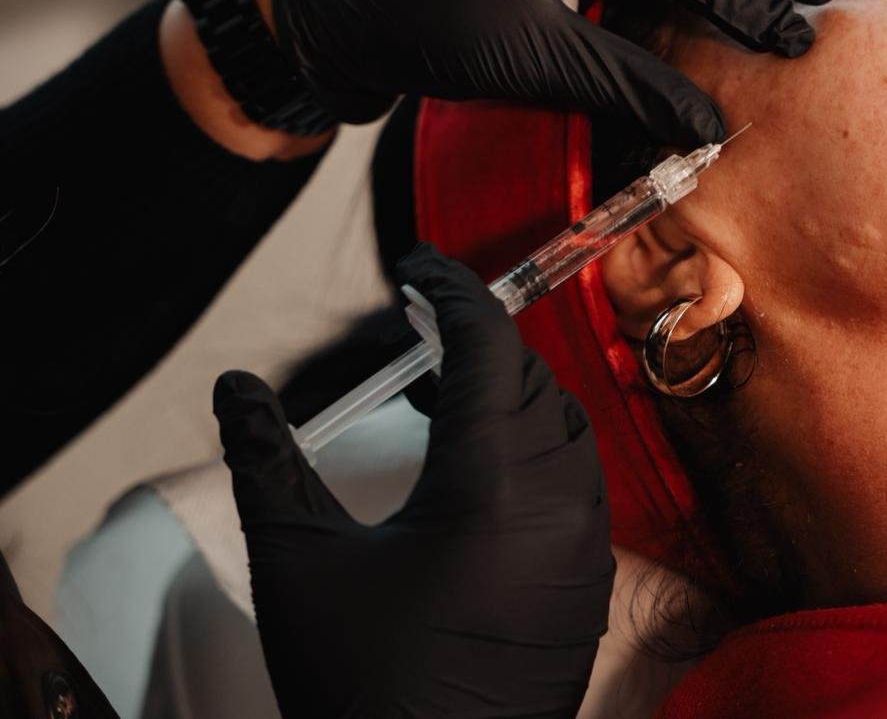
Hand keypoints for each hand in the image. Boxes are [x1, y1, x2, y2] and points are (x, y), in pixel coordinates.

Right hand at [214, 243, 613, 718]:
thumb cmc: (367, 685)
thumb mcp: (299, 565)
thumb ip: (268, 462)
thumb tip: (237, 390)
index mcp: (491, 485)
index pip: (486, 347)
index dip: (452, 292)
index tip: (417, 267)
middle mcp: (556, 504)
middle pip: (530, 381)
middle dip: (479, 343)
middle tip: (422, 329)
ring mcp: (585, 546)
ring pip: (564, 429)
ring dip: (513, 396)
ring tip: (446, 397)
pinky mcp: (591, 583)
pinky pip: (579, 484)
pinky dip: (538, 452)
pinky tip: (486, 472)